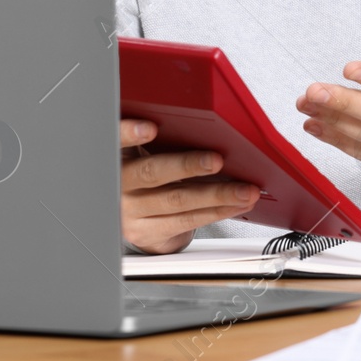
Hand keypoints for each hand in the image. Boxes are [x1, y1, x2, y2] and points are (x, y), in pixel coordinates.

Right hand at [119, 117, 258, 254]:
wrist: (136, 218)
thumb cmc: (150, 174)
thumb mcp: (145, 152)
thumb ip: (161, 140)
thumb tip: (205, 127)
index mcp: (118, 156)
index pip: (116, 140)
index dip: (129, 134)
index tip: (151, 128)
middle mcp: (119, 185)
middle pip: (152, 173)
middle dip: (188, 166)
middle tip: (216, 160)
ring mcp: (132, 212)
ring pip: (177, 201)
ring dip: (217, 195)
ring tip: (244, 190)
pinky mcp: (148, 232)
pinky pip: (187, 220)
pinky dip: (217, 212)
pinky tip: (235, 205)